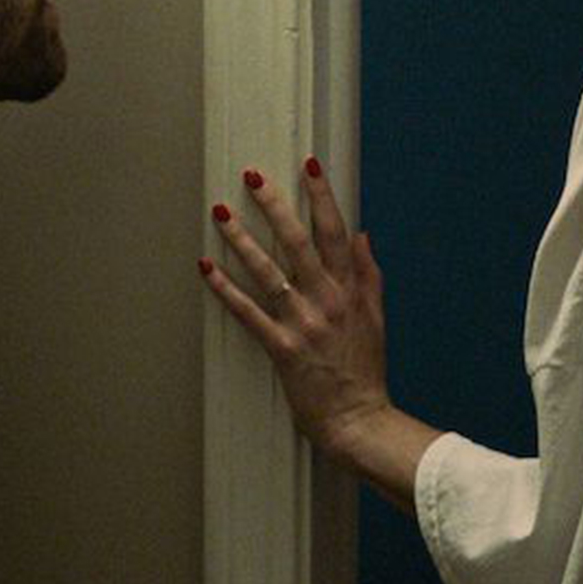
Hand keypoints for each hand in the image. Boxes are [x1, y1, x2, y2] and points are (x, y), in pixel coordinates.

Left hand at [200, 158, 391, 458]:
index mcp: (351, 290)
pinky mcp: (283, 348)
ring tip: (222, 212)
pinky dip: (226, 289)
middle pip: (300, 242)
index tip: (309, 164)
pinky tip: (207, 267)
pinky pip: (249, 312)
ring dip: (242, 240)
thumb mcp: (375, 316)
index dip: (323, 196)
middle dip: (276, 205)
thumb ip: (368, 273)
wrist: (359, 419)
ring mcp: (305, 324)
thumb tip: (362, 234)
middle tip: (253, 177)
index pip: (336, 232)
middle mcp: (328, 301)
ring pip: (269, 271)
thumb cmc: (365, 370)